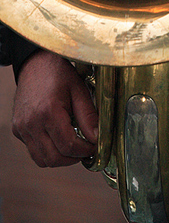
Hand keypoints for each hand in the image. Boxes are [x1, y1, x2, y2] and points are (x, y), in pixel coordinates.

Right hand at [12, 49, 97, 167]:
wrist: (35, 63)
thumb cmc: (58, 73)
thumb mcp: (78, 89)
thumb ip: (88, 116)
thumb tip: (97, 139)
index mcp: (48, 111)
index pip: (68, 145)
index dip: (85, 151)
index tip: (95, 147)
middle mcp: (31, 123)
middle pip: (54, 158)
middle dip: (73, 158)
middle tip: (86, 150)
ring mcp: (21, 128)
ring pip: (42, 159)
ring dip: (60, 158)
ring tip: (73, 147)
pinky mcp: (17, 129)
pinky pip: (33, 150)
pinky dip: (47, 151)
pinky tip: (58, 138)